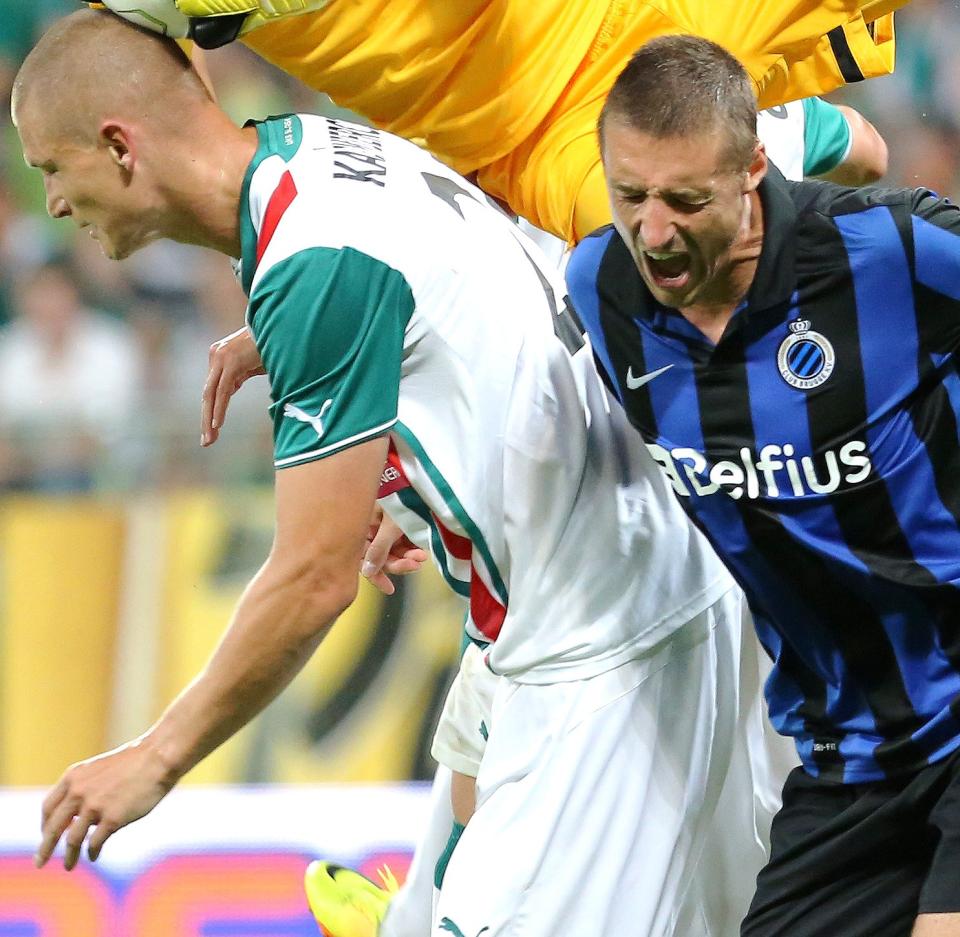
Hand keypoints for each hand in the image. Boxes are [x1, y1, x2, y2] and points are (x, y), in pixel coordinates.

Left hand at [36, 738, 175, 870]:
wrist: (158, 757)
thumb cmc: (134, 762)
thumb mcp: (100, 770)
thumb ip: (84, 789)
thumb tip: (74, 817)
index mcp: (73, 777)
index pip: (48, 807)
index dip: (45, 824)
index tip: (46, 835)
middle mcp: (78, 792)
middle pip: (53, 828)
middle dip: (45, 848)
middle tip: (40, 862)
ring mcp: (94, 806)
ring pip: (72, 839)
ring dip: (69, 856)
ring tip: (69, 866)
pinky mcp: (112, 819)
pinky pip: (95, 843)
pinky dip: (92, 852)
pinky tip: (94, 856)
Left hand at [201, 326, 265, 446]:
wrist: (279, 325)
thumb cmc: (270, 344)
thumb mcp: (252, 364)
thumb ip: (240, 376)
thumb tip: (233, 387)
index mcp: (219, 357)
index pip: (212, 390)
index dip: (212, 411)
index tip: (213, 431)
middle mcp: (216, 356)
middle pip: (208, 394)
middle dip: (207, 419)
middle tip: (206, 442)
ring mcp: (221, 358)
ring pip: (212, 394)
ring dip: (211, 419)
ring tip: (210, 439)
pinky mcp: (231, 362)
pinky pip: (223, 390)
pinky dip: (220, 408)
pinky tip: (218, 424)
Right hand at [361, 504, 427, 594]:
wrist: (414, 476)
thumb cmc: (400, 496)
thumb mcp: (390, 525)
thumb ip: (379, 549)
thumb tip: (368, 571)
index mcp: (359, 526)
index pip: (363, 558)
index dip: (376, 574)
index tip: (390, 589)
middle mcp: (368, 527)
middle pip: (380, 556)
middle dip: (398, 563)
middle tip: (415, 564)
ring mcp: (382, 525)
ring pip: (393, 550)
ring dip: (407, 556)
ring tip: (421, 555)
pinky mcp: (397, 522)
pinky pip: (402, 542)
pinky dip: (411, 547)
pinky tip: (420, 549)